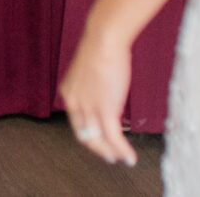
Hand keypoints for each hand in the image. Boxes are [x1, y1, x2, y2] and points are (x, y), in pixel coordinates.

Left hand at [59, 26, 138, 166]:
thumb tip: (107, 94)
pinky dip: (122, 151)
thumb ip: (94, 87)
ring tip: (122, 159)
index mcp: (68, 93)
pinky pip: (113, 137)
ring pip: (99, 140)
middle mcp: (74, 103)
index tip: (100, 142)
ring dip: (112, 153)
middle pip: (85, 136)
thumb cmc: (102, 49)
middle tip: (111, 157)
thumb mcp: (92, 71)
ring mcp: (88, 108)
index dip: (89, 136)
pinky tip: (130, 158)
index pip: (77, 123)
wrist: (105, 39)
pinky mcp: (104, 109)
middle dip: (100, 149)